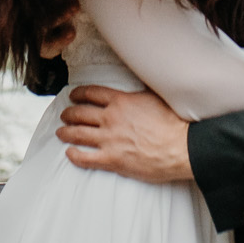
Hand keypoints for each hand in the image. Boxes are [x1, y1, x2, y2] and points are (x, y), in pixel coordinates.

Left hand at [57, 84, 192, 182]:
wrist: (182, 147)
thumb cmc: (173, 123)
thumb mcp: (155, 97)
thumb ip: (139, 92)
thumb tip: (137, 82)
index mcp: (121, 101)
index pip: (92, 93)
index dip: (78, 94)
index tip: (73, 96)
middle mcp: (111, 118)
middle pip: (80, 113)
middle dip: (68, 113)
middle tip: (64, 115)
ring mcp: (109, 140)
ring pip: (78, 134)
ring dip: (66, 132)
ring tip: (61, 132)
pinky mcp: (112, 160)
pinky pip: (86, 158)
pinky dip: (74, 155)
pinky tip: (70, 154)